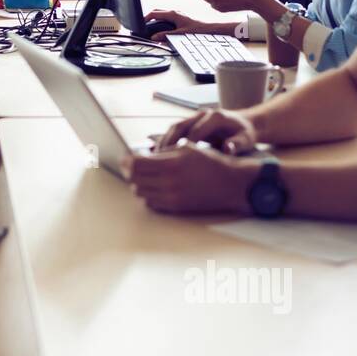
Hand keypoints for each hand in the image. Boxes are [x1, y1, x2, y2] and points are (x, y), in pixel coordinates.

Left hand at [124, 143, 256, 214]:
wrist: (231, 183)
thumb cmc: (211, 162)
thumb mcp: (186, 148)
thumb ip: (162, 152)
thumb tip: (141, 155)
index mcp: (171, 163)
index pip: (136, 164)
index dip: (127, 160)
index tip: (125, 158)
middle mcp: (169, 182)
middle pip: (134, 179)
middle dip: (130, 172)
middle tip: (130, 166)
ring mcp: (172, 197)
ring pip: (140, 192)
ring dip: (138, 183)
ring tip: (143, 176)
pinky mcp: (175, 207)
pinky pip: (151, 202)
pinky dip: (147, 194)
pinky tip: (153, 186)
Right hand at [143, 8, 217, 37]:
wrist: (208, 29)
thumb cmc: (197, 30)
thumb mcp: (179, 34)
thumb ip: (166, 36)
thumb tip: (154, 37)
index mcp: (173, 14)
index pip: (154, 13)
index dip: (145, 18)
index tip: (140, 23)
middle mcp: (174, 12)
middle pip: (157, 12)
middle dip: (149, 17)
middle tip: (143, 25)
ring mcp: (177, 14)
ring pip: (162, 14)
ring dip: (155, 19)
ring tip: (150, 27)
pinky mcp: (179, 18)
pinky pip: (166, 17)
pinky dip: (161, 21)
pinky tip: (161, 29)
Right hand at [155, 108, 257, 155]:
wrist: (244, 124)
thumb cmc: (245, 134)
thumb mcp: (247, 139)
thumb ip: (238, 144)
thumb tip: (227, 149)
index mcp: (215, 116)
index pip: (196, 130)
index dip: (187, 145)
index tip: (180, 161)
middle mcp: (202, 114)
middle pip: (180, 126)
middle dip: (169, 143)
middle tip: (161, 160)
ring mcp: (194, 117)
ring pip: (174, 128)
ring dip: (164, 142)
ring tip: (156, 159)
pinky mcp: (190, 123)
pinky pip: (174, 131)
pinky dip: (166, 142)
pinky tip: (159, 155)